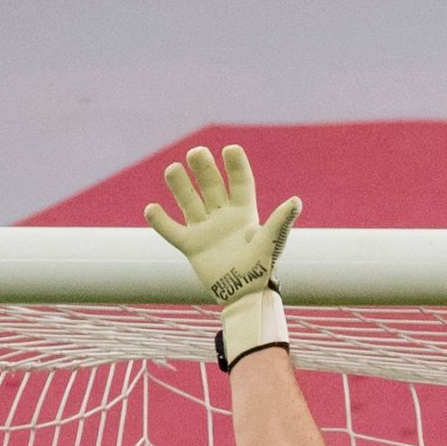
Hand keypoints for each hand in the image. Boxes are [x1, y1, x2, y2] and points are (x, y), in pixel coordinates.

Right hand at [143, 144, 297, 303]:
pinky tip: (151, 208)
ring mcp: (205, 229)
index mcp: (244, 212)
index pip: (240, 183)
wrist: (244, 296)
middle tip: (196, 153)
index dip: (235, 166)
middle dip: (203, 168)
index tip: (230, 149)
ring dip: (180, 185)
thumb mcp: (271, 243)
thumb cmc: (261, 269)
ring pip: (189, 201)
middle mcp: (222, 216)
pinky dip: (160, 221)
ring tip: (173, 169)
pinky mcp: (191, 245)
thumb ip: (280, 222)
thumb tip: (296, 201)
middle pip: (211, 185)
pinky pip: (171, 230)